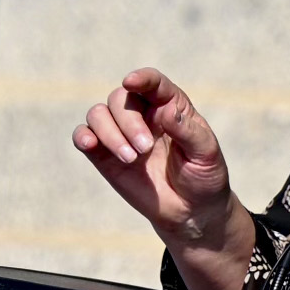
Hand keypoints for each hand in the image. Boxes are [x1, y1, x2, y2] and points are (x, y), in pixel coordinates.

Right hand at [74, 68, 251, 289]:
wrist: (191, 210)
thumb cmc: (203, 175)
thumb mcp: (206, 153)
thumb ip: (187, 131)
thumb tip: (164, 111)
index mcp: (170, 106)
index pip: (153, 83)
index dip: (141, 79)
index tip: (131, 82)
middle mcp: (142, 114)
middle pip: (120, 99)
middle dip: (129, 122)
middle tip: (145, 149)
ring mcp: (121, 133)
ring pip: (98, 114)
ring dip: (109, 133)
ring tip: (131, 159)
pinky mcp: (104, 155)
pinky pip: (83, 136)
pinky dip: (83, 136)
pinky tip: (91, 145)